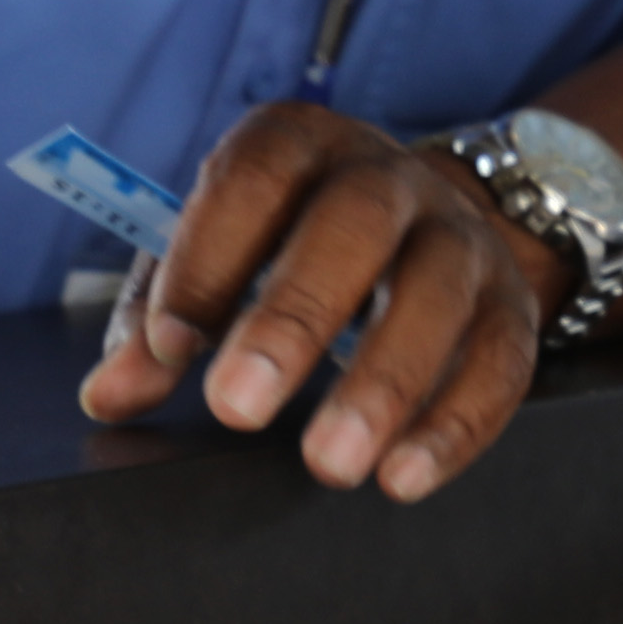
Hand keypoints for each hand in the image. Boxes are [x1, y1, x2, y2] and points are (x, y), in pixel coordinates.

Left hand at [74, 104, 556, 497]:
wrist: (430, 221)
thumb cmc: (295, 240)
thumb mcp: (222, 255)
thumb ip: (162, 317)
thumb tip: (111, 392)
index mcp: (301, 146)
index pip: (255, 176)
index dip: (209, 256)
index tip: (169, 346)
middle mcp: (388, 178)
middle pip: (353, 226)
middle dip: (295, 318)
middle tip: (237, 409)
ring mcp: (459, 238)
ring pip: (437, 294)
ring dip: (382, 383)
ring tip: (329, 464)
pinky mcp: (511, 305)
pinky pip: (500, 361)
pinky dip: (454, 425)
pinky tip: (402, 477)